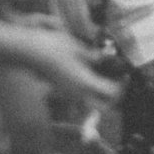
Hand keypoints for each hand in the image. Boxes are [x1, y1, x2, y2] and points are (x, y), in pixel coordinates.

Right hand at [10, 25, 124, 108]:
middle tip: (118, 80)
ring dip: (101, 95)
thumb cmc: (52, 46)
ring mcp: (68, 94)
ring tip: (105, 77)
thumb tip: (107, 58)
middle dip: (114, 96)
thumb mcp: (78, 48)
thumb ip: (94, 56)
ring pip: (92, 104)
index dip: (122, 84)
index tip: (126, 72)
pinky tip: (90, 74)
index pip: (112, 93)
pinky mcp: (61, 91)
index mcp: (85, 83)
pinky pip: (81, 97)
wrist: (27, 51)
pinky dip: (90, 91)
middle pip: (103, 106)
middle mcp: (78, 94)